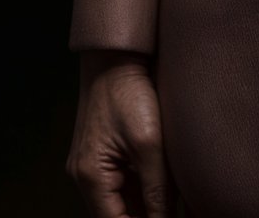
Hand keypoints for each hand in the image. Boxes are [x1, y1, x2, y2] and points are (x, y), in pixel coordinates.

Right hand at [66, 50, 177, 217]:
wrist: (115, 57)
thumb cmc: (129, 92)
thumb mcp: (150, 144)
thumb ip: (158, 190)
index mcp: (91, 177)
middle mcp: (84, 177)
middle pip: (116, 216)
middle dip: (145, 216)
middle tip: (175, 211)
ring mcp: (90, 166)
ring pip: (120, 202)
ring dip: (144, 206)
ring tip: (172, 201)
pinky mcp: (100, 155)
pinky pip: (120, 185)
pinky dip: (140, 190)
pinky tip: (163, 187)